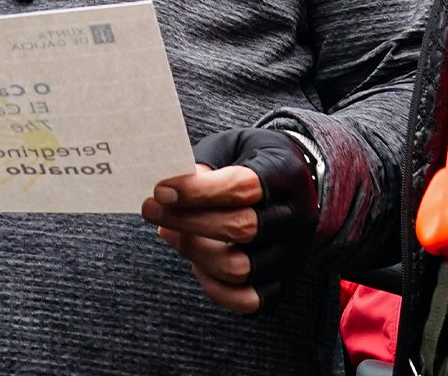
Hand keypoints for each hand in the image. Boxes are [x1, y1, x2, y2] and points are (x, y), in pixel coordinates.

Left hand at [141, 128, 318, 314]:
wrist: (290, 181)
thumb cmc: (251, 159)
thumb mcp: (229, 146)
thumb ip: (204, 165)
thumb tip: (169, 189)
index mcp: (285, 173)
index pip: (243, 187)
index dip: (198, 192)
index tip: (160, 190)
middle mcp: (296, 216)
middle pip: (241, 229)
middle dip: (187, 221)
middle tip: (151, 209)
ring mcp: (292, 254)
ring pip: (239, 268)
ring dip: (195, 252)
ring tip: (171, 231)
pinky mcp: (282, 282)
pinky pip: (248, 301)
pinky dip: (215, 287)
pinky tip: (197, 263)